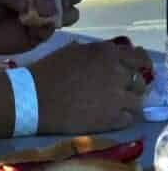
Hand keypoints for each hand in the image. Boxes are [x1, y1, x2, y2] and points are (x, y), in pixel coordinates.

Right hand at [30, 41, 152, 133]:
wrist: (32, 98)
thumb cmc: (45, 71)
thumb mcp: (70, 52)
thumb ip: (93, 52)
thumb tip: (105, 56)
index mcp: (106, 53)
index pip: (137, 56)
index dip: (136, 63)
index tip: (131, 69)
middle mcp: (118, 72)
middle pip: (139, 79)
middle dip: (130, 83)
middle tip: (117, 88)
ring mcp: (118, 97)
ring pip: (138, 99)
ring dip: (128, 101)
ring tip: (114, 104)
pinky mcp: (113, 118)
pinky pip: (130, 118)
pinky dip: (122, 116)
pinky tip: (109, 116)